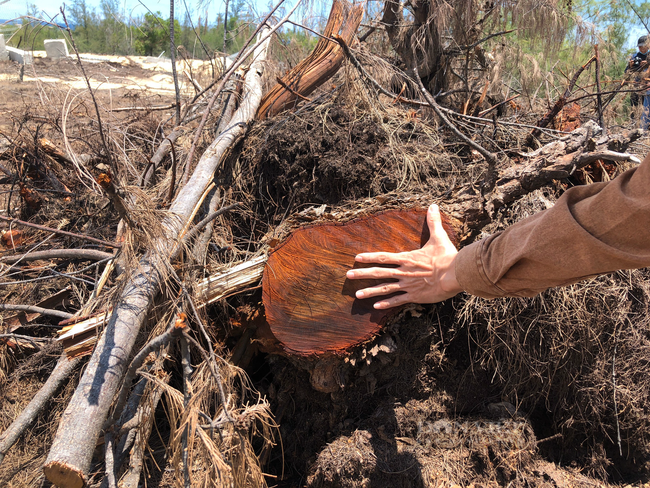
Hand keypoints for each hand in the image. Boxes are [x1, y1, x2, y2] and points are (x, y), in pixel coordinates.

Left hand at [345, 204, 463, 308]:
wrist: (455, 274)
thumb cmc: (447, 256)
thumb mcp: (439, 237)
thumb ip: (433, 222)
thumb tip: (433, 206)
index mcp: (407, 258)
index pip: (383, 257)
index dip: (369, 257)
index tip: (357, 258)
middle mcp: (404, 272)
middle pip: (379, 273)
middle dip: (362, 273)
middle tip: (348, 275)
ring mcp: (408, 285)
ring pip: (385, 289)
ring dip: (370, 292)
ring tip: (357, 295)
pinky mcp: (415, 296)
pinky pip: (398, 300)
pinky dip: (386, 304)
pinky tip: (376, 307)